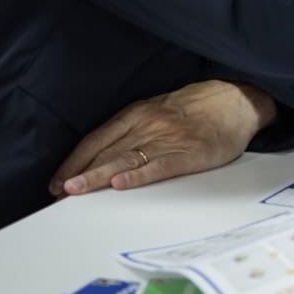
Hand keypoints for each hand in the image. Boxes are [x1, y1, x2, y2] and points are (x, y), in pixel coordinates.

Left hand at [49, 80, 276, 196]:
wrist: (237, 100)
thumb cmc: (196, 110)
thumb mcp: (159, 111)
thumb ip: (133, 131)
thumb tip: (101, 159)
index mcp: (139, 113)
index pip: (97, 139)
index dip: (74, 161)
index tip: (57, 182)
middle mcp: (149, 124)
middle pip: (107, 151)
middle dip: (80, 173)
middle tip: (59, 194)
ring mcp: (170, 138)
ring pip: (127, 159)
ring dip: (99, 176)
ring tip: (77, 191)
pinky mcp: (191, 152)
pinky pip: (161, 165)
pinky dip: (139, 175)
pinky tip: (122, 184)